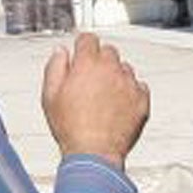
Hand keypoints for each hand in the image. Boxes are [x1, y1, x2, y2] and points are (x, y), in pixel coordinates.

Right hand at [42, 33, 150, 164]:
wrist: (94, 153)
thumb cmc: (71, 128)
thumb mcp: (50, 95)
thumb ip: (55, 67)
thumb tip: (62, 52)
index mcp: (87, 65)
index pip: (88, 39)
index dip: (82, 45)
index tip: (80, 52)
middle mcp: (112, 70)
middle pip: (108, 51)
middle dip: (99, 60)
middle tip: (90, 79)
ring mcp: (129, 84)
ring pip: (124, 68)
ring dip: (115, 75)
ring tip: (103, 97)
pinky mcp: (142, 100)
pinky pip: (138, 86)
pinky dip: (130, 92)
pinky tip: (118, 105)